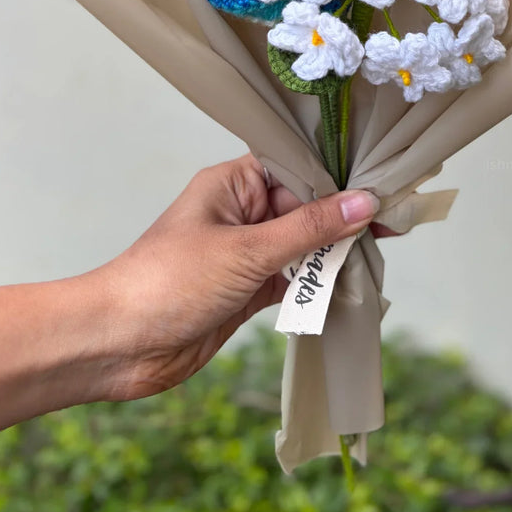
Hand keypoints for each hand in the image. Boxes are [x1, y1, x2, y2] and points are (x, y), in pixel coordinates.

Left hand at [97, 155, 378, 400]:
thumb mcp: (246, 251)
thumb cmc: (168, 282)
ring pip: (303, 245)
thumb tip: (364, 202)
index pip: (296, 165)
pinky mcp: (246, 291)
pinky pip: (293, 279)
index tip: (382, 180)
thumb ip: (309, 229)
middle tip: (395, 221)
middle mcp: (241, 212)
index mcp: (233, 183)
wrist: (117, 346)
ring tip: (381, 252)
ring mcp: (244, 254)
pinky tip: (349, 285)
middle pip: (306, 206)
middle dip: (344, 216)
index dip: (338, 173)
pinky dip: (317, 284)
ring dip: (334, 253)